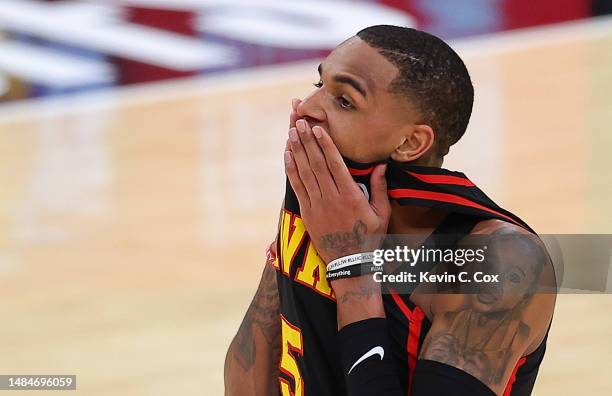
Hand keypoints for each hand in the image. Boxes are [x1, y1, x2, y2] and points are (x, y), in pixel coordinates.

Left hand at [283, 118, 390, 264]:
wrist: (350, 264)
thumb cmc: (369, 238)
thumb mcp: (382, 214)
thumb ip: (380, 189)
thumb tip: (381, 166)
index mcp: (351, 196)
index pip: (335, 164)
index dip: (325, 144)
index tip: (318, 127)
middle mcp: (332, 198)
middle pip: (316, 164)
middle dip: (307, 140)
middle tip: (299, 121)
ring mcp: (317, 205)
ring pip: (304, 173)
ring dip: (297, 150)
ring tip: (291, 131)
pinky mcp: (307, 213)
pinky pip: (297, 187)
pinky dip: (291, 170)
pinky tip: (288, 155)